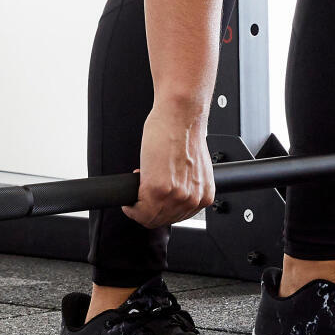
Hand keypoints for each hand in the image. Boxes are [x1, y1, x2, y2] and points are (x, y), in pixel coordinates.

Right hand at [125, 100, 213, 228]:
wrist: (180, 115)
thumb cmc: (184, 131)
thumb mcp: (192, 167)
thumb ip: (185, 185)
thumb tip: (169, 193)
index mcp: (204, 194)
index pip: (177, 217)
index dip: (160, 208)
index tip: (151, 201)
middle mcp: (192, 198)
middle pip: (162, 220)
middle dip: (147, 208)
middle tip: (140, 193)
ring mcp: (175, 196)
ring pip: (148, 218)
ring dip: (137, 207)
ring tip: (137, 189)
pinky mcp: (157, 189)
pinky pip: (138, 211)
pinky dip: (130, 206)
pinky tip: (130, 195)